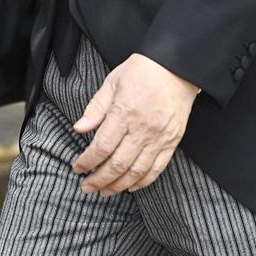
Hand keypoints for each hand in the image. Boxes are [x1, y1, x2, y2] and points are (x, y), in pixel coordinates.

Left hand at [71, 53, 199, 196]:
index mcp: (124, 111)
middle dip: (98, 179)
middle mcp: (142, 128)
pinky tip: (131, 186)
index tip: (78, 167)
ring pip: (136, 172)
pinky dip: (142, 182)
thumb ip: (96, 107)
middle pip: (117, 164)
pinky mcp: (172, 141)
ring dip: (118, 185)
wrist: (177, 65)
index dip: (87, 161)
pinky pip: (157, 169)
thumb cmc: (143, 70)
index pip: (101, 147)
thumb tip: (79, 128)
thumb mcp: (113, 81)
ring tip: (105, 191)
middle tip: (87, 186)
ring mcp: (159, 137)